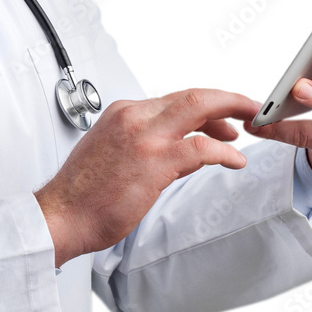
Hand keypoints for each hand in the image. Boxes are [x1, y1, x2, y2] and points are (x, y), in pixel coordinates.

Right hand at [35, 89, 261, 266]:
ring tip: (250, 127)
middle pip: (192, 95)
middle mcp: (133, 116)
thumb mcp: (114, 154)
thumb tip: (184, 150)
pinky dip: (224, 151)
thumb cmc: (82, 194)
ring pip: (200, 107)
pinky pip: (201, 147)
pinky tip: (234, 160)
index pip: (174, 99)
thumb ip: (147, 145)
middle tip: (250, 109)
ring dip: (231, 114)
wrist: (61, 216)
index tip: (223, 117)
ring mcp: (144, 136)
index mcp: (122, 113)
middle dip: (228, 100)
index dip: (206, 106)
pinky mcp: (154, 161)